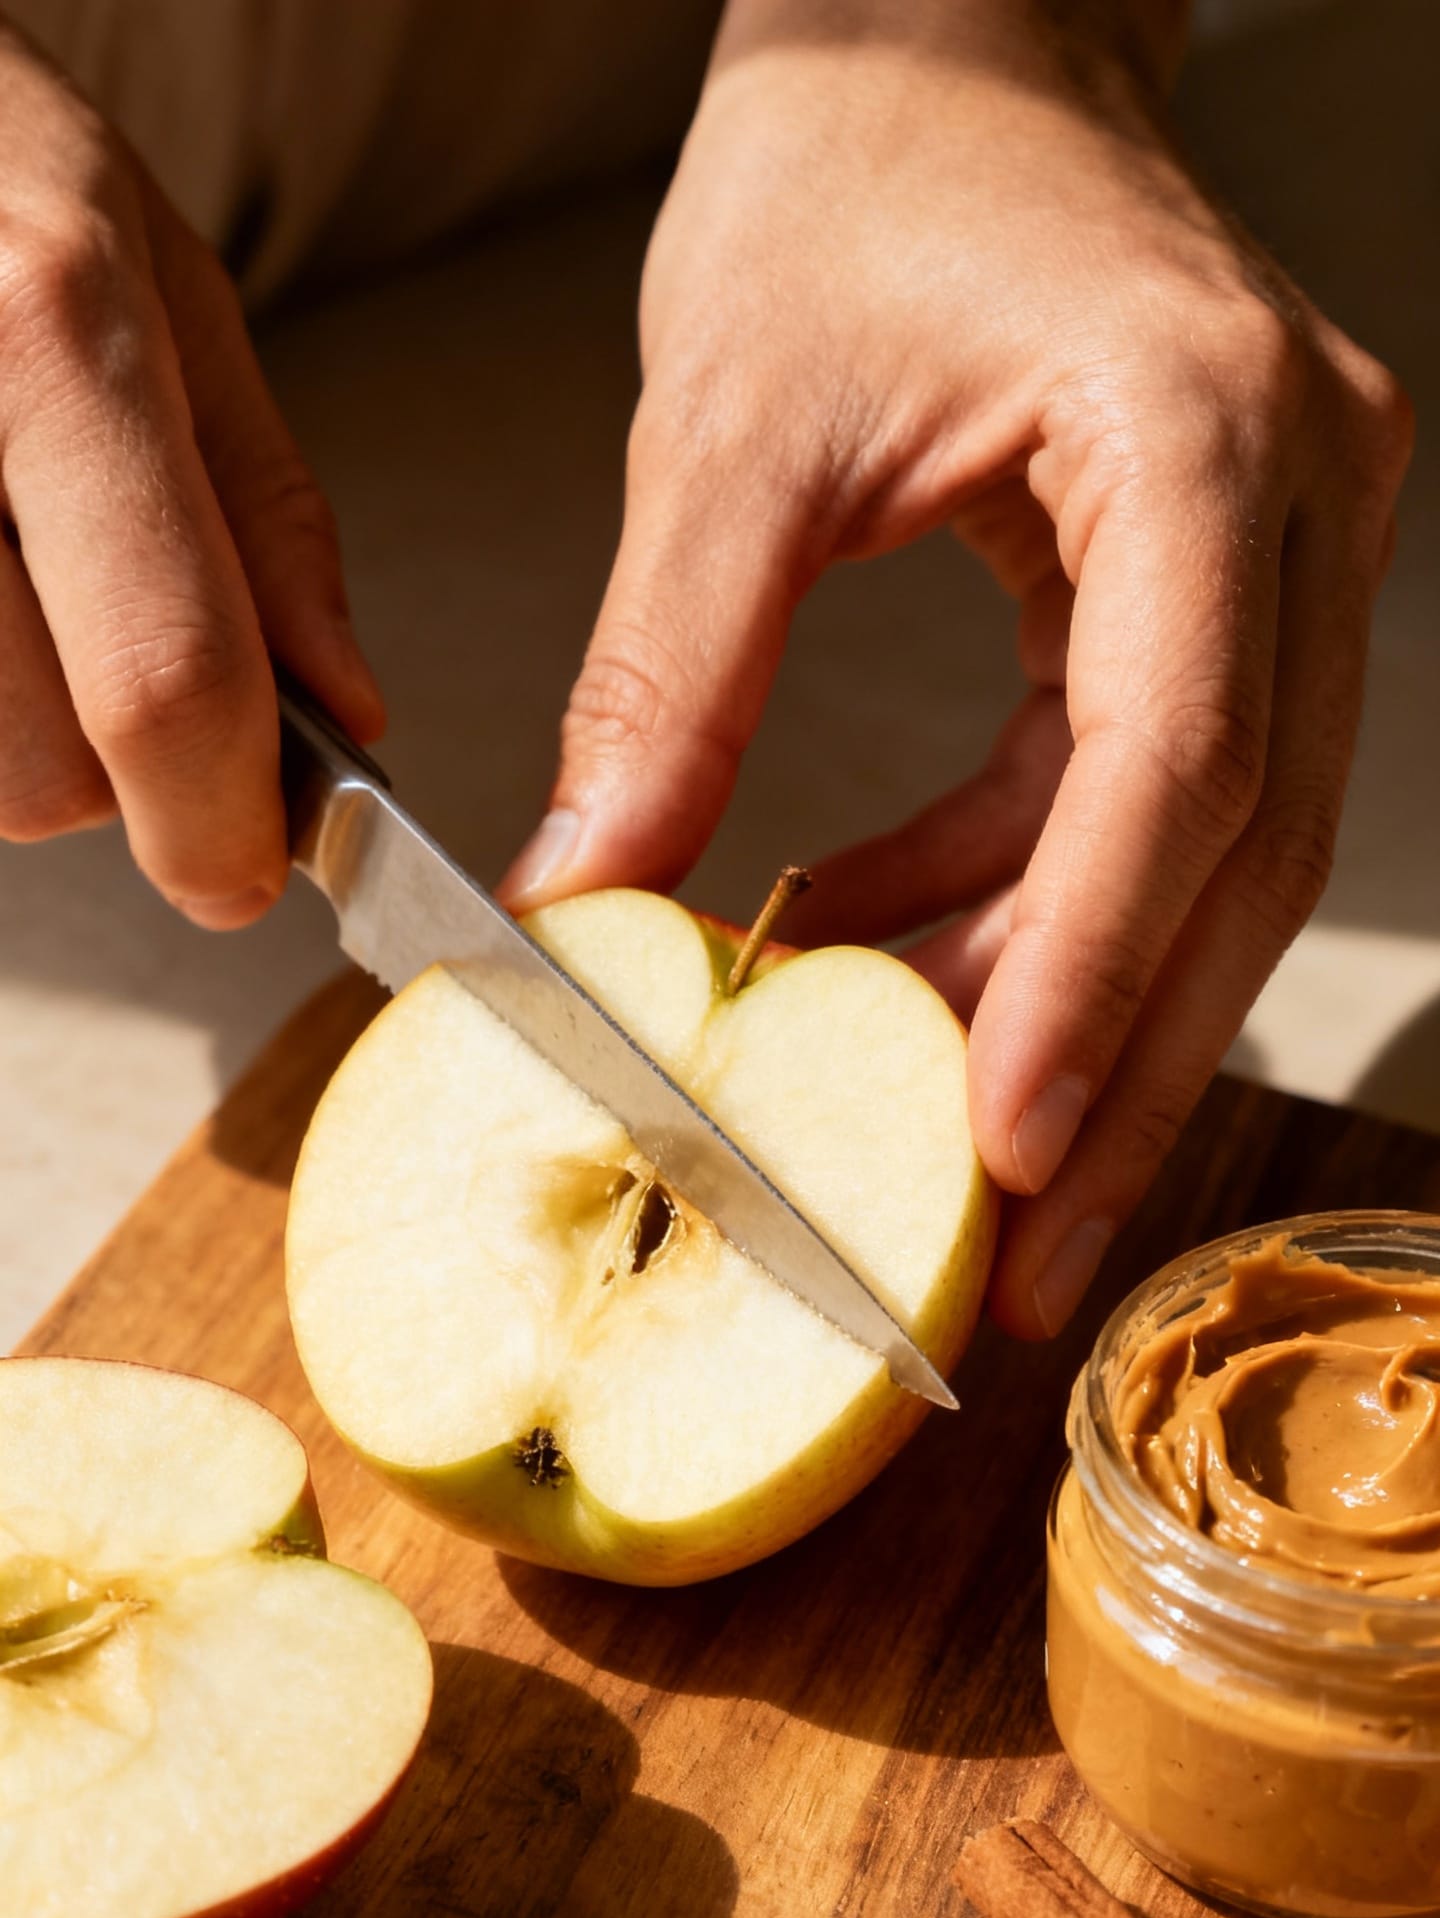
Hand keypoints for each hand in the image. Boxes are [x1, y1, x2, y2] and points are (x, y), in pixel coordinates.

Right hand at [0, 21, 380, 923]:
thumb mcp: (163, 285)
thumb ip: (263, 513)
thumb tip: (343, 709)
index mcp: (48, 329)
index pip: (162, 673)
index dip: (217, 818)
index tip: (242, 870)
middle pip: (44, 770)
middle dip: (106, 761)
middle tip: (94, 625)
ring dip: (12, 724)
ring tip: (11, 572)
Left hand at [499, 0, 1411, 1335]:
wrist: (942, 35)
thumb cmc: (855, 161)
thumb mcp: (735, 418)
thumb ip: (671, 668)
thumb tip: (587, 906)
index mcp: (1204, 436)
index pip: (1182, 760)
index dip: (1096, 971)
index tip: (1004, 1145)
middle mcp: (1300, 503)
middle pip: (1238, 851)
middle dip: (1115, 1063)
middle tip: (1012, 1259)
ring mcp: (1286, 550)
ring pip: (1212, 852)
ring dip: (1064, 1007)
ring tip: (933, 1160)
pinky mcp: (1223, 589)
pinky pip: (1139, 794)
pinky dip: (1018, 893)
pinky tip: (878, 947)